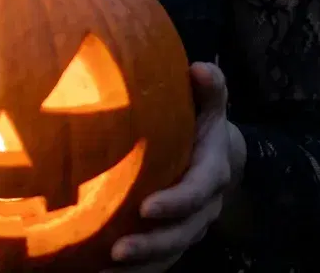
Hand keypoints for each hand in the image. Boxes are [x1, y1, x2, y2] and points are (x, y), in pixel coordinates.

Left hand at [103, 62, 246, 270]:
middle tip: (117, 250)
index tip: (145, 208)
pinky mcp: (175, 238)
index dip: (174, 204)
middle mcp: (204, 207)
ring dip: (139, 265)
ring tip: (104, 268)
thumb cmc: (203, 120)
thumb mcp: (210, 101)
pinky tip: (100, 271)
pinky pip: (159, 261)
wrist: (219, 153)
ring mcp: (191, 226)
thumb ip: (210, 86)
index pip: (196, 193)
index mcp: (212, 172)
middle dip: (150, 245)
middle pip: (181, 234)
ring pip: (169, 253)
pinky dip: (135, 271)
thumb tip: (199, 68)